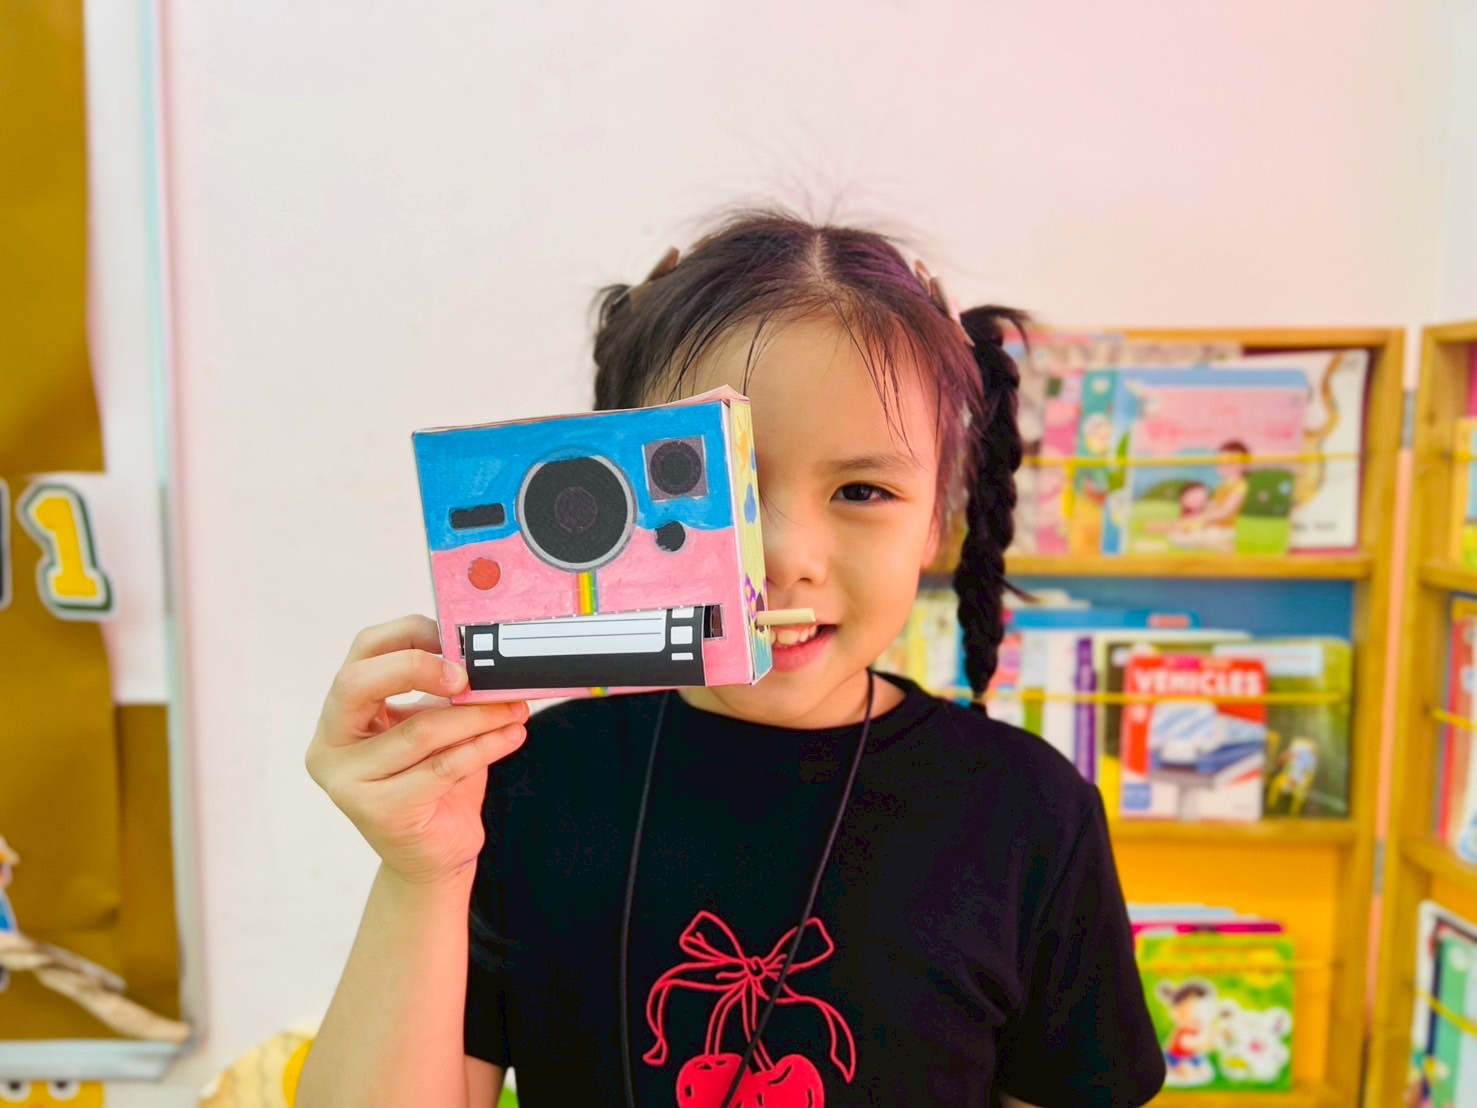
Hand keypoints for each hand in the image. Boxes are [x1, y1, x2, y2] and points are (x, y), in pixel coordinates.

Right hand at [305, 614, 528, 886]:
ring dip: (477, 715)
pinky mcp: (378, 811)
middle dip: (419, 668)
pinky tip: (512, 735)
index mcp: (339, 714)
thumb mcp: (432, 725)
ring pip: (419, 731)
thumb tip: (485, 654)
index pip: (362, 653)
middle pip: (358, 684)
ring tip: (515, 707)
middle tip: (470, 675)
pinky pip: (442, 767)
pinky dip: (485, 746)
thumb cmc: (434, 781)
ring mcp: (347, 781)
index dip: (408, 635)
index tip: (455, 639)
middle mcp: (329, 746)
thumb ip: (442, 693)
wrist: (434, 853)